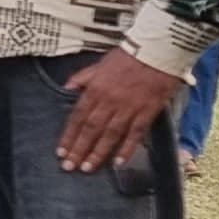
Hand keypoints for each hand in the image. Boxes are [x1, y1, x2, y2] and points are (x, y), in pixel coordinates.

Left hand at [52, 49, 180, 175]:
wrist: (157, 51)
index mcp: (96, 89)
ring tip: (87, 168)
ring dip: (98, 152)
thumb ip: (83, 77)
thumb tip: (67, 88)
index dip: (69, 135)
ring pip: (110, 134)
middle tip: (69, 167)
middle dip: (79, 149)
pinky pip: (135, 134)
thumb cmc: (129, 56)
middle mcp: (109, 101)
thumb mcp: (99, 63)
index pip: (78, 116)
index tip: (61, 151)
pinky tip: (118, 163)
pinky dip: (127, 149)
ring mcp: (129, 108)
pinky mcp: (147, 112)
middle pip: (91, 129)